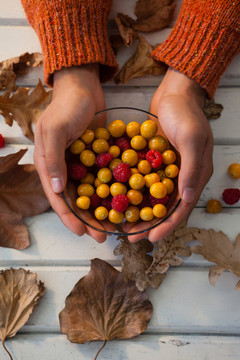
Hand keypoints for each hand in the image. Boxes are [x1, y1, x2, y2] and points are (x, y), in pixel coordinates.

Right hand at [34, 65, 106, 241]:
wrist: (84, 86)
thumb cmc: (67, 106)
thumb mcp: (56, 130)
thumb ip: (53, 159)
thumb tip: (54, 191)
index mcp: (48, 165)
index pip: (57, 198)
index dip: (69, 217)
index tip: (83, 232)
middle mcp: (64, 168)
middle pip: (76, 201)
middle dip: (88, 220)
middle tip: (103, 236)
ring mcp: (81, 164)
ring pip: (91, 193)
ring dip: (101, 209)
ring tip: (115, 225)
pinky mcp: (97, 158)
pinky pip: (104, 178)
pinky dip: (112, 191)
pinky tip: (124, 201)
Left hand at [130, 68, 213, 241]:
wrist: (175, 92)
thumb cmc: (185, 113)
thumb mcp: (191, 138)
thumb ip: (190, 168)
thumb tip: (186, 198)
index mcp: (195, 175)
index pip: (181, 208)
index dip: (166, 225)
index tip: (149, 238)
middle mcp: (182, 177)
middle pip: (165, 208)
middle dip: (149, 224)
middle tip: (130, 236)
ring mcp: (167, 170)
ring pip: (152, 198)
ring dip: (138, 211)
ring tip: (121, 223)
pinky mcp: (155, 162)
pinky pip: (143, 182)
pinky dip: (133, 192)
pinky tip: (118, 199)